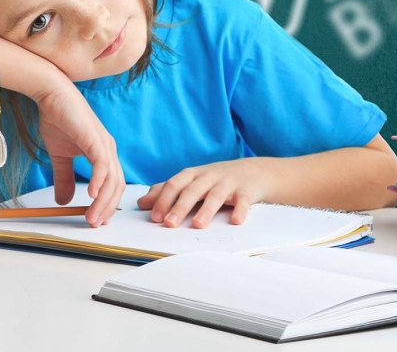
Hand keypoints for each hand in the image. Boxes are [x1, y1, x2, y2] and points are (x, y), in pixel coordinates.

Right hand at [34, 85, 124, 227]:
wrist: (52, 94)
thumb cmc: (57, 119)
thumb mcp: (60, 156)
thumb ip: (64, 178)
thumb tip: (64, 201)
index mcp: (103, 153)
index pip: (112, 185)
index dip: (107, 204)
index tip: (97, 220)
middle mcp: (108, 150)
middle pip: (116, 186)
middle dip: (107, 208)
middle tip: (95, 225)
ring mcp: (104, 144)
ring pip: (111, 180)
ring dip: (103, 202)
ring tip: (92, 218)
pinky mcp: (95, 139)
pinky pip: (102, 165)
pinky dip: (99, 182)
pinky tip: (92, 196)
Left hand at [137, 159, 270, 228]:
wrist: (254, 171)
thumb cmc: (216, 179)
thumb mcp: (191, 182)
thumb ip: (167, 191)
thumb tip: (142, 203)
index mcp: (192, 175)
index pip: (174, 185)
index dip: (163, 200)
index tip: (154, 217)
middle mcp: (209, 176)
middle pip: (192, 191)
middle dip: (180, 207)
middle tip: (169, 224)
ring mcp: (228, 182)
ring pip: (216, 195)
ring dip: (206, 210)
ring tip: (198, 225)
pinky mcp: (246, 190)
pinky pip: (243, 200)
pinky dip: (240, 210)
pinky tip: (236, 221)